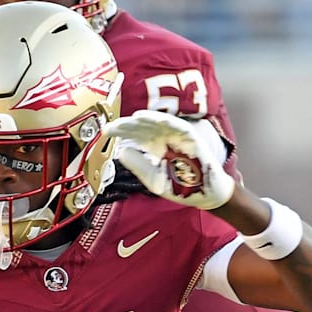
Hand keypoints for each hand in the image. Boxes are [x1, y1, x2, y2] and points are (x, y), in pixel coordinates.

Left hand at [102, 110, 233, 209]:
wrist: (205, 194)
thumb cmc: (180, 187)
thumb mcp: (153, 179)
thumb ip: (138, 166)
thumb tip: (121, 151)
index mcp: (154, 147)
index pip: (135, 135)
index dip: (121, 131)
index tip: (106, 131)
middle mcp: (164, 139)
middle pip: (144, 126)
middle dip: (129, 124)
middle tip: (115, 125)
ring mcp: (178, 137)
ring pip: (160, 122)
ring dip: (147, 118)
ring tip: (133, 117)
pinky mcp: (191, 138)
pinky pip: (179, 126)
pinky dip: (168, 121)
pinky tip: (155, 119)